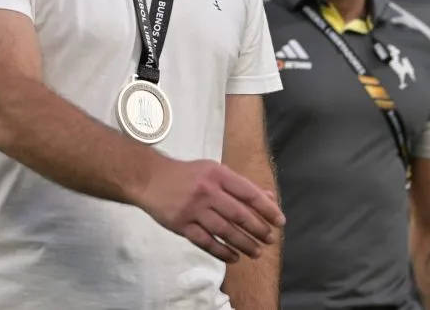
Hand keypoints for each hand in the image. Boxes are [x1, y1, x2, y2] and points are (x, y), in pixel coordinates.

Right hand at [137, 157, 284, 263]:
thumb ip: (240, 185)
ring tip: (256, 252)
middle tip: (270, 240)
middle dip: (258, 229)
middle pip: (239, 214)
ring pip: (224, 230)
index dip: (267, 209)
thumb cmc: (187, 174)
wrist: (150, 179)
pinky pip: (205, 241)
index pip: (248, 193)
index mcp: (218, 174)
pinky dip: (221, 251)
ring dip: (243, 243)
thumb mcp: (214, 171)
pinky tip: (233, 257)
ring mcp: (193, 209)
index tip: (279, 221)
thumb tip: (268, 198)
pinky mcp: (181, 224)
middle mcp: (207, 191)